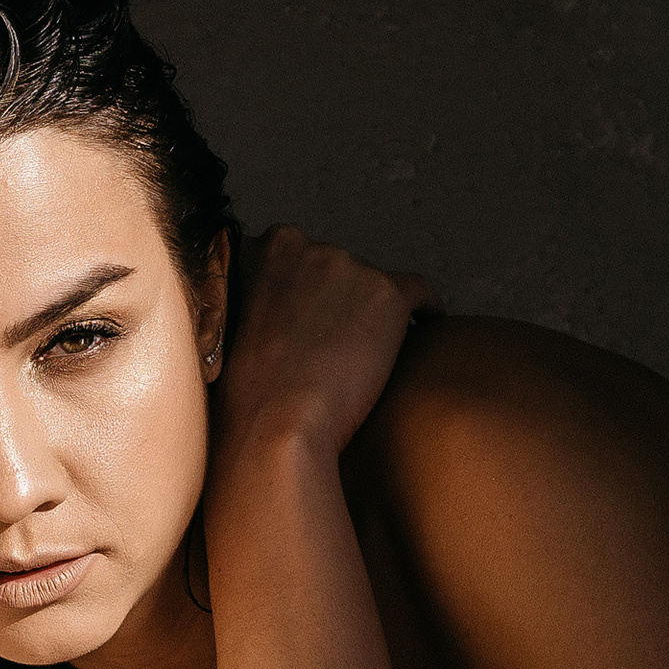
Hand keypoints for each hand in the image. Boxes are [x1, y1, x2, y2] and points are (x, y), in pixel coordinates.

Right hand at [214, 225, 437, 459]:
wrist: (276, 421)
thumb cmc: (255, 388)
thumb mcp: (240, 319)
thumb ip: (267, 294)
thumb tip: (292, 300)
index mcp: (273, 247)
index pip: (305, 255)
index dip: (313, 291)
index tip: (318, 316)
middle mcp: (313, 246)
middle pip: (342, 269)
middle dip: (343, 301)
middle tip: (339, 346)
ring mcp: (351, 267)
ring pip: (376, 286)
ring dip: (376, 314)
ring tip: (369, 353)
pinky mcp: (387, 294)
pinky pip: (420, 291)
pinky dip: (427, 307)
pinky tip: (428, 325)